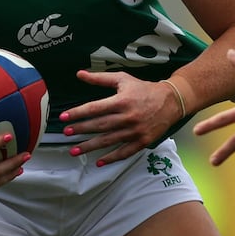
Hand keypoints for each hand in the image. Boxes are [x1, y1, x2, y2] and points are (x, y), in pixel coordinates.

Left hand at [59, 70, 182, 165]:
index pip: (95, 108)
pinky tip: (98, 161)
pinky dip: (111, 158)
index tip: (63, 118)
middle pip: (99, 125)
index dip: (77, 113)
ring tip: (74, 151)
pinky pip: (124, 152)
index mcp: (122, 101)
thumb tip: (79, 74)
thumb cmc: (144, 89)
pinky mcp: (142, 141)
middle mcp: (128, 117)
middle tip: (66, 133)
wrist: (171, 101)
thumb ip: (100, 78)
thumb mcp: (123, 79)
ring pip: (108, 141)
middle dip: (81, 130)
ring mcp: (135, 131)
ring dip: (90, 146)